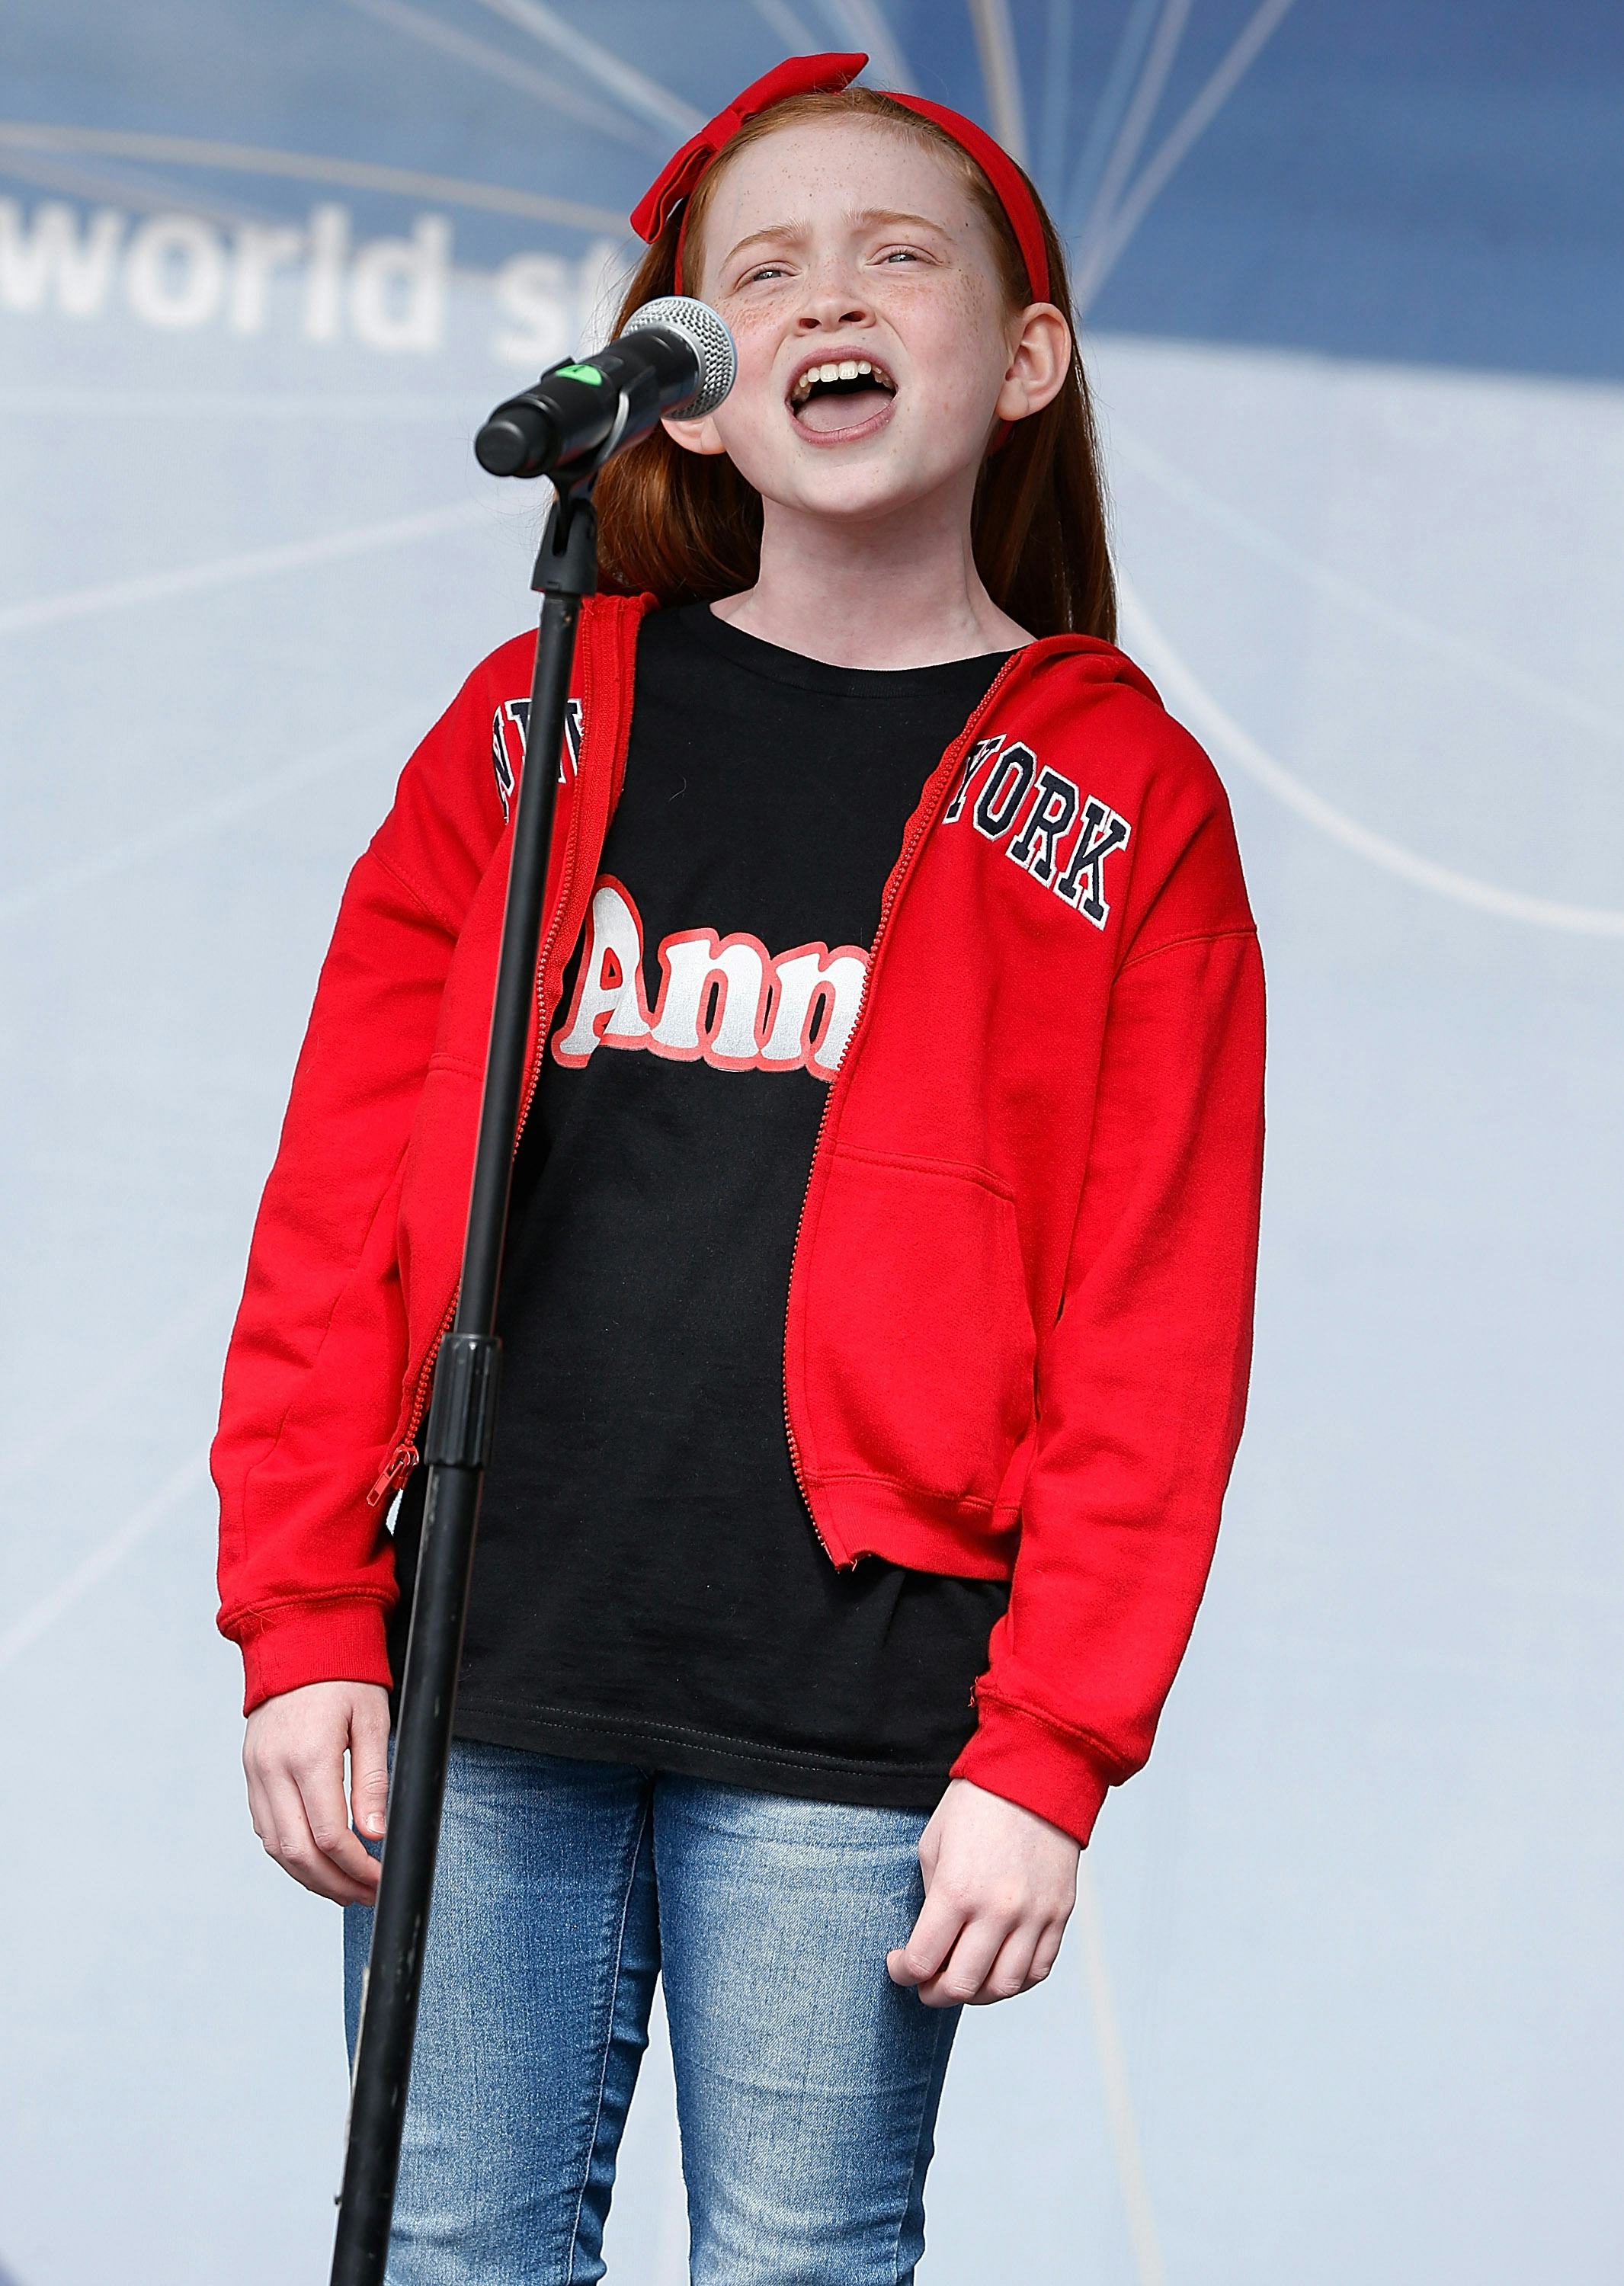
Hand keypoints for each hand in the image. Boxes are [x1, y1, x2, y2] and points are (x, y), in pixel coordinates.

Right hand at [242, 1679, 390, 1905]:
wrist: (298, 1641)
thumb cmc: (345, 1677)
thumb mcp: (373, 1720)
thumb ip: (373, 1779)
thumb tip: (375, 1835)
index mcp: (308, 1756)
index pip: (331, 1835)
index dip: (357, 1867)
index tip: (381, 1878)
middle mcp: (273, 1770)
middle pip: (299, 1853)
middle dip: (335, 1883)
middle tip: (367, 1895)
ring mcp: (256, 1772)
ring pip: (276, 1848)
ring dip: (310, 1877)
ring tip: (345, 1889)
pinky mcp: (250, 1772)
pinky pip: (264, 1827)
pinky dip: (289, 1853)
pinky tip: (316, 1861)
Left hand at [887, 1777, 1077, 2005]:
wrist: (1035, 1773)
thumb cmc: (976, 1804)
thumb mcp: (934, 1844)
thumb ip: (932, 1899)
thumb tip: (934, 1941)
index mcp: (957, 1890)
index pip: (923, 1961)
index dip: (903, 1973)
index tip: (899, 1965)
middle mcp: (997, 1910)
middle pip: (962, 1985)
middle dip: (935, 1994)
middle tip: (926, 1985)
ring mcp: (1033, 1916)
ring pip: (1003, 1987)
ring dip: (976, 1994)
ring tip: (962, 1980)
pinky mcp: (1059, 1914)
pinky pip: (1038, 1969)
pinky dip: (1014, 1981)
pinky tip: (996, 1970)